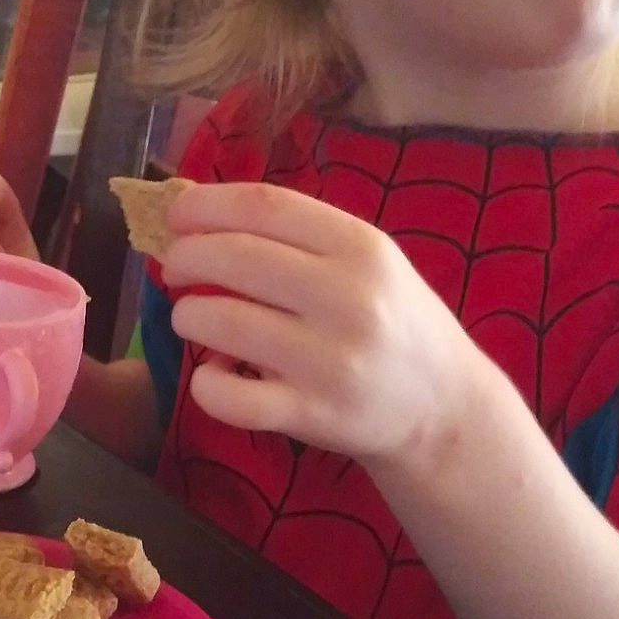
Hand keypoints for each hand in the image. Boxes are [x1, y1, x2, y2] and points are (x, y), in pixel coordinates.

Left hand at [160, 180, 477, 469]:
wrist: (444, 408)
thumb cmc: (395, 324)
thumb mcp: (369, 263)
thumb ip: (299, 237)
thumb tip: (200, 213)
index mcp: (361, 248)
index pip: (264, 206)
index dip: (205, 205)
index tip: (178, 215)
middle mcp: (348, 298)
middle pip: (235, 257)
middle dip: (185, 257)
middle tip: (175, 267)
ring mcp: (329, 360)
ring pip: (221, 322)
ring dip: (188, 315)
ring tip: (193, 318)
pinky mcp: (311, 414)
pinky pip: (228, 396)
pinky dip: (205, 383)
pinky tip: (215, 374)